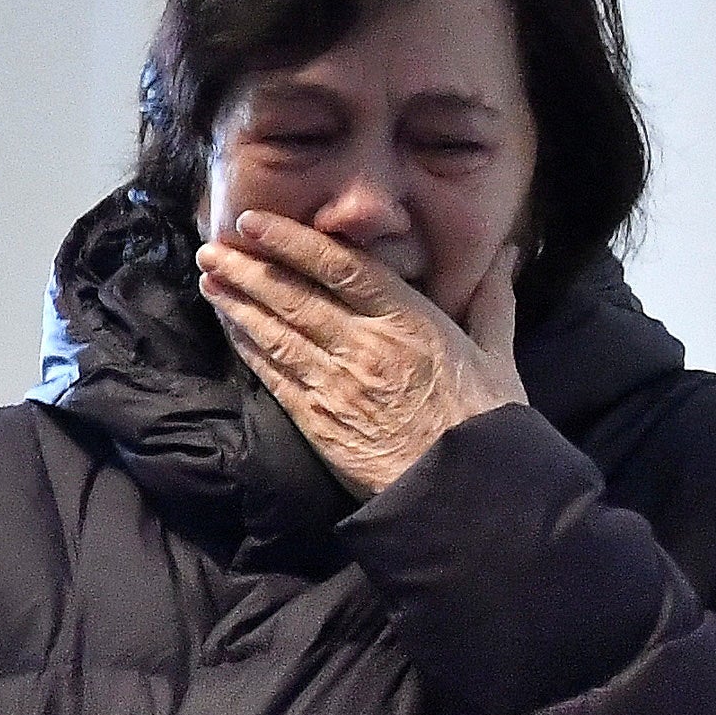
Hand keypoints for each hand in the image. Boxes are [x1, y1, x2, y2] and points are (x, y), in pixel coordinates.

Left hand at [197, 210, 524, 494]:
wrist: (463, 493)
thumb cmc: (486, 423)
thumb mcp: (497, 356)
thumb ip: (492, 302)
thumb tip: (506, 256)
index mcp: (410, 321)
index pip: (341, 267)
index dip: (293, 241)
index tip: (257, 221)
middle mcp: (366, 346)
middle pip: (295, 296)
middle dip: (250, 267)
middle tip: (213, 245)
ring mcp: (336, 384)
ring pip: (276, 332)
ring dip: (238, 302)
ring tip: (209, 276)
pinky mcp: (317, 421)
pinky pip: (274, 374)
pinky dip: (247, 345)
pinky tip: (228, 324)